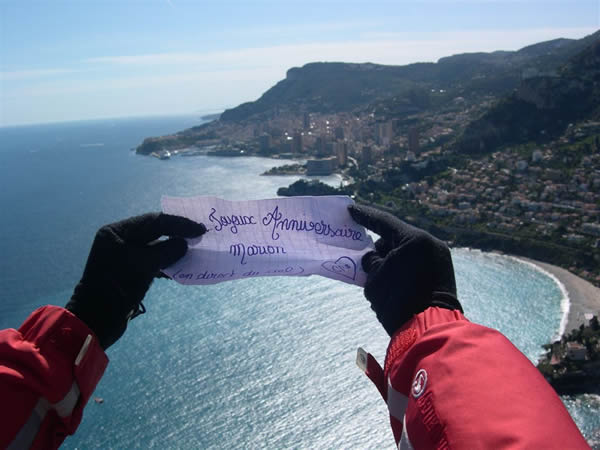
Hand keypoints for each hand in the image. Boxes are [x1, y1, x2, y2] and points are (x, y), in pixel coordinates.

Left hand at [66, 213, 205, 348]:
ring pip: (155, 246)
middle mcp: (119, 239)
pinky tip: (180, 267)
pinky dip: (167, 263)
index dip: (179, 224)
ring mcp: (123, 255)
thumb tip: (184, 244)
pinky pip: (152, 260)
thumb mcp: (145, 265)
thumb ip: (167, 250)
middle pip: (154, 231)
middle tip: (199, 235)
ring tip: (193, 251)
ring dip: (174, 249)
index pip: (154, 221)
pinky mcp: (129, 270)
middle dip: (177, 234)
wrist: (97, 319)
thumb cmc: (117, 287)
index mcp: (117, 232)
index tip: (200, 229)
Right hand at [349, 204, 460, 335]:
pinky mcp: (442, 274)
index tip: (350, 210)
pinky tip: (392, 288)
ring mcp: (438, 259)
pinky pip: (415, 265)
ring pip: (405, 254)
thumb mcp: (375, 279)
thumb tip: (373, 258)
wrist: (429, 331)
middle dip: (378, 250)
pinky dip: (401, 272)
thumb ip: (371, 262)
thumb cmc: (398, 303)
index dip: (364, 215)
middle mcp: (429, 244)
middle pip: (394, 240)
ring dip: (390, 263)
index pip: (383, 222)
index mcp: (414, 240)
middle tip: (364, 263)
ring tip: (379, 284)